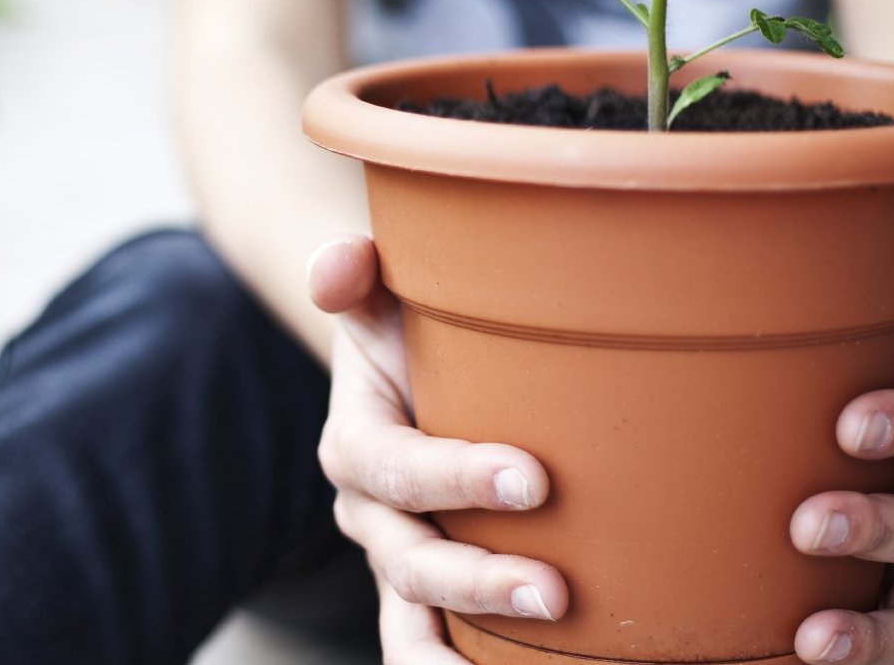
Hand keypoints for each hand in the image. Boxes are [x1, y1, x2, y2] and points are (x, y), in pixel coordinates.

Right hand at [308, 236, 568, 663]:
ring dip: (465, 643)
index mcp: (355, 441)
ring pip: (414, 618)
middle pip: (408, 560)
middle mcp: (369, 513)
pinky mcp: (433, 595)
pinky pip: (433, 643)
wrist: (411, 376)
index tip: (533, 480)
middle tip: (554, 590)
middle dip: (476, 579)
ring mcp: (399, 561)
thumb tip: (340, 266)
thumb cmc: (411, 330)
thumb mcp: (384, 293)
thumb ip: (356, 271)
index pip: (394, 468)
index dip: (452, 478)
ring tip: (537, 643)